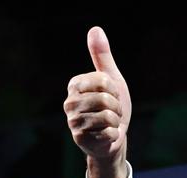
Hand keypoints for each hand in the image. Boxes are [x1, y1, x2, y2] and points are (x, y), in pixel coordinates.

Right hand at [63, 26, 130, 177]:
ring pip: (108, 117)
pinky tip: (106, 136)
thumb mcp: (112, 80)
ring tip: (109, 124)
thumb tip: (96, 29)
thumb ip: (103, 57)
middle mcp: (69, 102)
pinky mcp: (80, 139)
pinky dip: (114, 135)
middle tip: (112, 113)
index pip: (104, 81)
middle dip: (117, 108)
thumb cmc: (113, 108)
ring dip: (116, 122)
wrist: (113, 140)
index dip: (115, 91)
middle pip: (106, 99)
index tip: (112, 97)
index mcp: (75, 84)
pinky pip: (108, 132)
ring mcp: (73, 121)